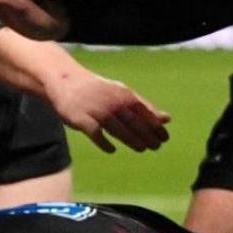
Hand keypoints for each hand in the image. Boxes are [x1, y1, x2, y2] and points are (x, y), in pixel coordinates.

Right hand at [46, 62, 169, 153]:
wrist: (65, 82)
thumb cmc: (99, 91)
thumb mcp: (122, 94)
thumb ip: (144, 106)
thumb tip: (167, 119)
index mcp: (123, 95)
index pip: (144, 112)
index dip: (155, 126)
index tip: (165, 137)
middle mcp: (112, 102)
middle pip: (133, 122)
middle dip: (147, 135)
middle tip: (157, 147)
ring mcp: (96, 110)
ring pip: (117, 128)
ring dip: (132, 140)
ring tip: (142, 149)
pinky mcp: (81, 119)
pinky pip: (95, 133)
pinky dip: (104, 143)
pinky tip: (112, 150)